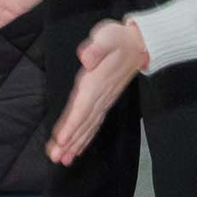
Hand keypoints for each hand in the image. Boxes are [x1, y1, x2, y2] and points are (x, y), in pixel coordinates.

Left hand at [46, 20, 150, 164]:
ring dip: (76, 143)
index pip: (83, 108)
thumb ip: (96, 48)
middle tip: (57, 159)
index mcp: (97, 83)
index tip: (61, 141)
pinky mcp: (105, 101)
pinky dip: (86, 136)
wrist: (140, 44)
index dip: (71, 125)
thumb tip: (86, 58)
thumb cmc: (119, 38)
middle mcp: (100, 97)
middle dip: (70, 142)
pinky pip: (94, 123)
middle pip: (83, 123)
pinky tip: (78, 147)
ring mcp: (104, 101)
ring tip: (64, 159)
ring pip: (89, 126)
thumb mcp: (107, 36)